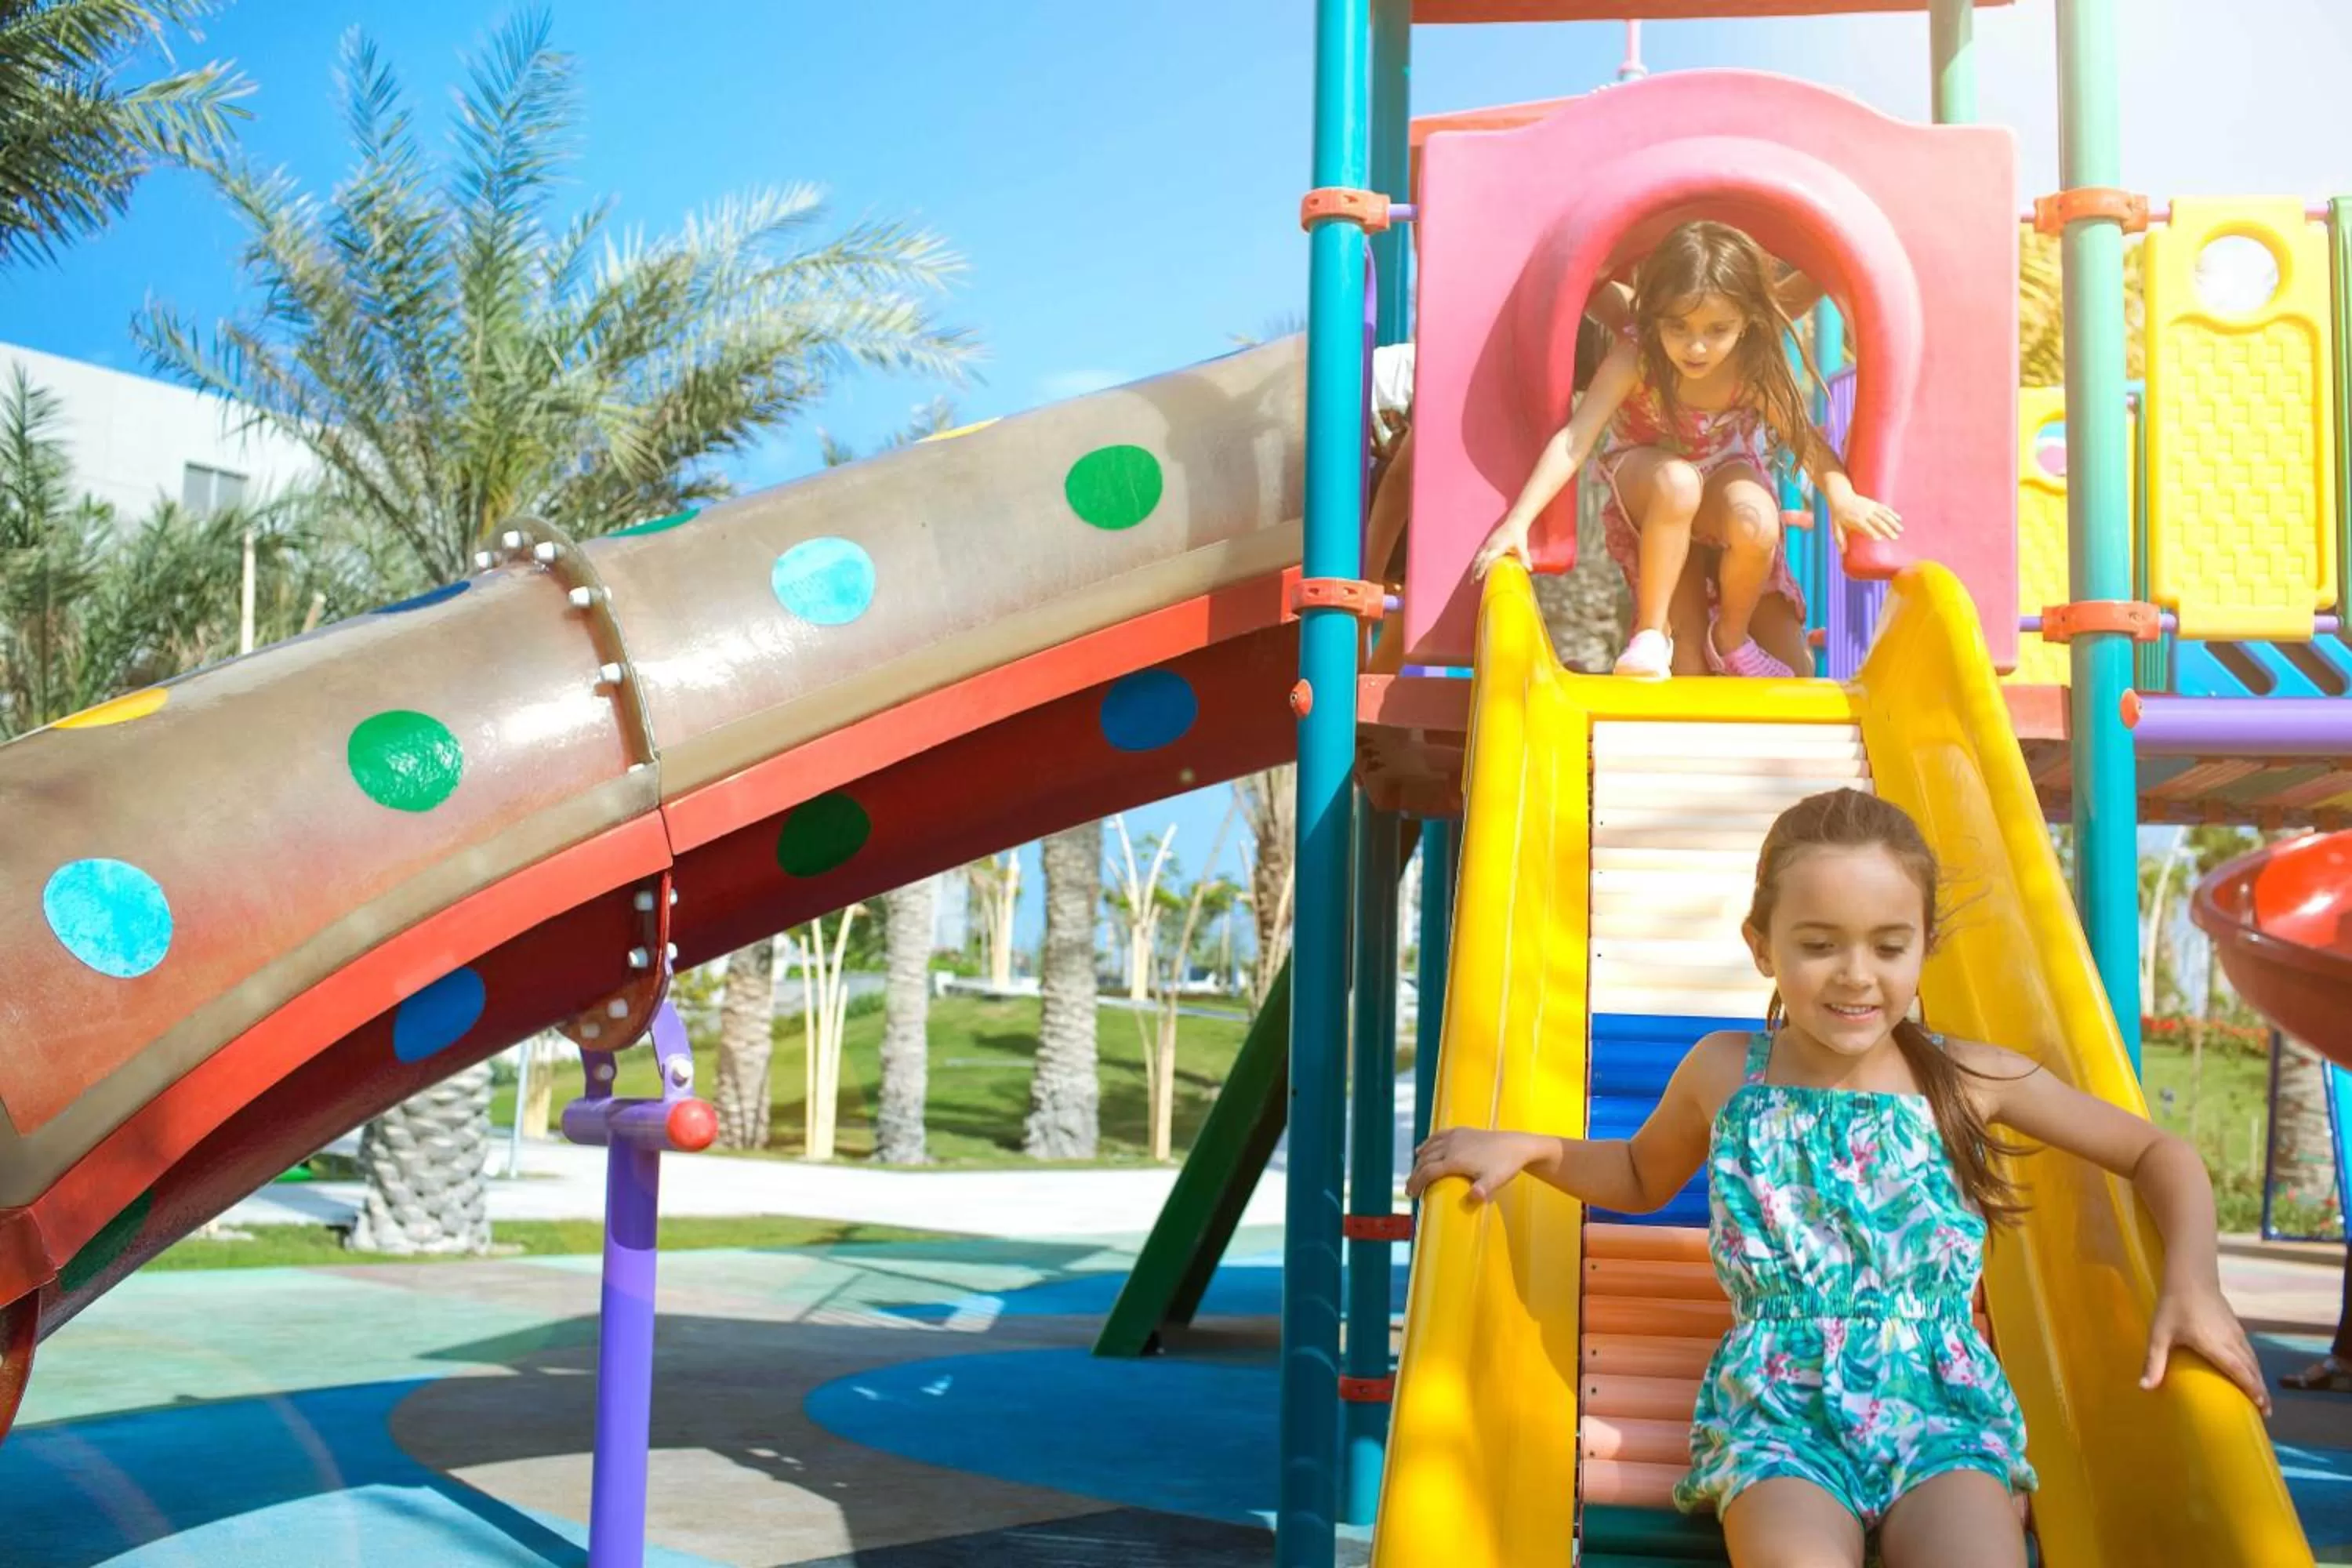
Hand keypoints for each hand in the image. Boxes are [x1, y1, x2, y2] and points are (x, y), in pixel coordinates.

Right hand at [1406, 1127, 1541, 1202]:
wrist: (1518, 1146)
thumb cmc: (1506, 1166)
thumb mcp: (1495, 1181)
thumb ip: (1483, 1190)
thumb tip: (1475, 1197)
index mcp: (1455, 1160)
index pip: (1428, 1172)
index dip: (1416, 1183)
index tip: (1411, 1195)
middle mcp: (1451, 1146)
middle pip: (1424, 1160)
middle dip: (1414, 1175)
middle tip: (1409, 1189)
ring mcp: (1455, 1137)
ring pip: (1429, 1148)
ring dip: (1419, 1161)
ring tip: (1415, 1174)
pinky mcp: (1461, 1131)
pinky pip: (1437, 1136)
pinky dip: (1427, 1144)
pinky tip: (1422, 1149)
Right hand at [1472, 515, 1531, 578]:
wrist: (1514, 522)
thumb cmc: (1518, 535)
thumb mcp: (1522, 546)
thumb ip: (1524, 557)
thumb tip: (1529, 569)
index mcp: (1497, 547)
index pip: (1487, 559)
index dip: (1481, 568)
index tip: (1478, 578)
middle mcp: (1490, 545)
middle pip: (1479, 559)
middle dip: (1475, 570)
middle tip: (1473, 582)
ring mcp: (1488, 544)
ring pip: (1478, 556)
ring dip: (1475, 567)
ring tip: (1473, 578)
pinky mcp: (1488, 543)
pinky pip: (1480, 553)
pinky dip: (1477, 561)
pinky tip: (1477, 567)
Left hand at [1830, 492, 1902, 552]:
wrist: (1841, 497)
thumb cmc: (1838, 514)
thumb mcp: (1836, 527)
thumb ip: (1839, 539)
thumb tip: (1842, 552)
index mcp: (1855, 519)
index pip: (1865, 526)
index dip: (1871, 532)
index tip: (1879, 539)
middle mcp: (1864, 513)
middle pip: (1877, 522)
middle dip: (1887, 529)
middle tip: (1895, 538)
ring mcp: (1870, 508)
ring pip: (1884, 515)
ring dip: (1893, 522)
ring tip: (1900, 530)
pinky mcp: (1873, 504)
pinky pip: (1884, 508)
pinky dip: (1892, 513)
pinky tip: (1899, 519)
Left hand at [2142, 1277, 2272, 1416]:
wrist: (2190, 1276)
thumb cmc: (2173, 1305)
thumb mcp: (2159, 1334)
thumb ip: (2153, 1361)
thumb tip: (2145, 1387)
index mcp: (2214, 1344)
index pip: (2238, 1370)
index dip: (2251, 1388)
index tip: (2261, 1406)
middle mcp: (2230, 1340)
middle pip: (2251, 1369)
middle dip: (2260, 1391)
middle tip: (2266, 1412)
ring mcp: (2236, 1332)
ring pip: (2253, 1360)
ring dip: (2259, 1379)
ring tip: (2262, 1397)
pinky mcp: (2236, 1326)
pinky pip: (2249, 1351)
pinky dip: (2254, 1365)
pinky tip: (2251, 1372)